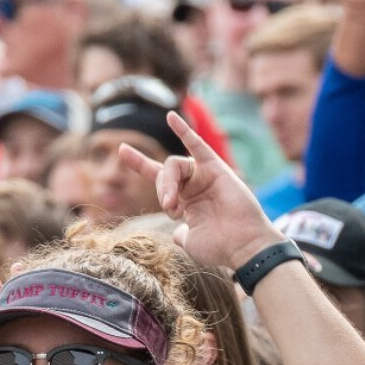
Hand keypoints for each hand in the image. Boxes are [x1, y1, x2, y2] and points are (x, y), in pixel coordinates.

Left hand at [119, 112, 276, 268]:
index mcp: (184, 201)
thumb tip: (177, 232)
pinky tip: (170, 117)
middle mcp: (193, 185)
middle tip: (172, 211)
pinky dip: (184, 130)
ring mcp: (204, 176)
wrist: (242, 247)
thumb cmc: (219, 247)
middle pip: (163, 173)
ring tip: (174, 203)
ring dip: (168, 183)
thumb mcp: (189, 241)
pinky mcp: (216, 168)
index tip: (122, 150)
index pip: (157, 176)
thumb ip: (180, 233)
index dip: (140, 163)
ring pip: (174, 165)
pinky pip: (197, 144)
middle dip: (161, 190)